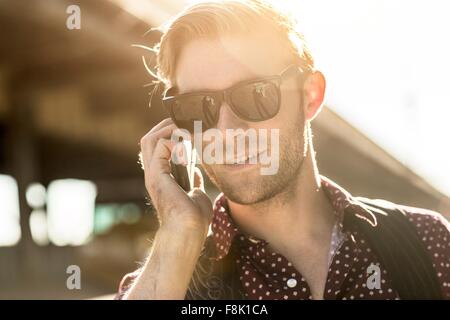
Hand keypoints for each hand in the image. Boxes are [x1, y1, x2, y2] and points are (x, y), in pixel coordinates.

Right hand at [139, 118, 212, 238]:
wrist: (189, 231)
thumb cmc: (194, 219)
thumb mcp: (196, 194)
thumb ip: (192, 181)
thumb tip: (195, 172)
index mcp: (162, 177)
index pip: (157, 148)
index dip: (171, 135)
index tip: (190, 132)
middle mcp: (154, 173)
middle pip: (148, 140)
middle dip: (166, 127)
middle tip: (184, 125)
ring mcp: (153, 174)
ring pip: (148, 139)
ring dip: (167, 130)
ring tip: (185, 131)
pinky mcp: (157, 174)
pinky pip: (159, 145)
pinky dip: (174, 139)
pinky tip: (188, 145)